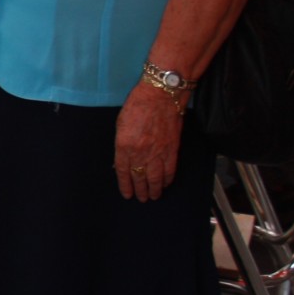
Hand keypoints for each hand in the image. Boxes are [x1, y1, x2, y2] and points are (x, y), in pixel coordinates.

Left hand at [114, 83, 182, 200]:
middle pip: (139, 178)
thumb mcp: (121, 125)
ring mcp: (158, 152)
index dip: (125, 185)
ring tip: (153, 196)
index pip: (123, 172)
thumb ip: (122, 144)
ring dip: (154, 189)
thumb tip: (122, 160)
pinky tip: (165, 184)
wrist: (161, 96)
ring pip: (155, 178)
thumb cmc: (137, 105)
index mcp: (124, 146)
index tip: (127, 194)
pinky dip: (168, 179)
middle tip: (141, 198)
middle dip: (140, 191)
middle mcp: (140, 153)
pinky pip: (170, 170)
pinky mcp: (172, 149)